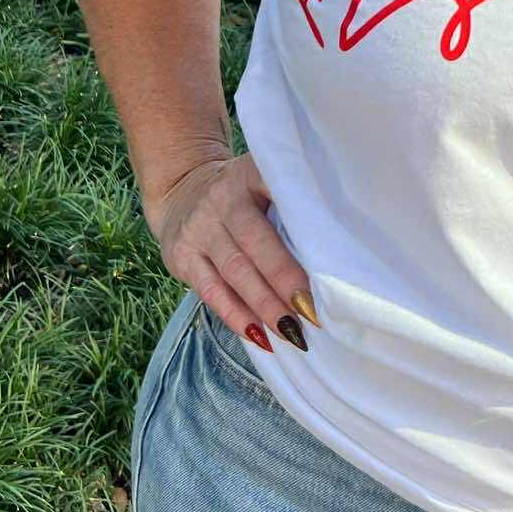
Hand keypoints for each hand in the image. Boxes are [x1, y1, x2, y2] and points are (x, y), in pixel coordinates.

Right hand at [143, 152, 319, 352]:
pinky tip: (260, 336)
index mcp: (249, 175)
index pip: (277, 192)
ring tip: (292, 332)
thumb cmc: (241, 196)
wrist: (180, 192)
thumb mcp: (261, 182)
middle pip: (256, 242)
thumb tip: (332, 253)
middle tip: (313, 310)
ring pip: (235, 272)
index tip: (327, 253)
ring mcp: (198, 229)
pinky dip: (237, 316)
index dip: (301, 221)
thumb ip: (288, 203)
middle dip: (285, 279)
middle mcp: (221, 200)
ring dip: (265, 306)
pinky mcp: (181, 258)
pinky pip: (212, 292)